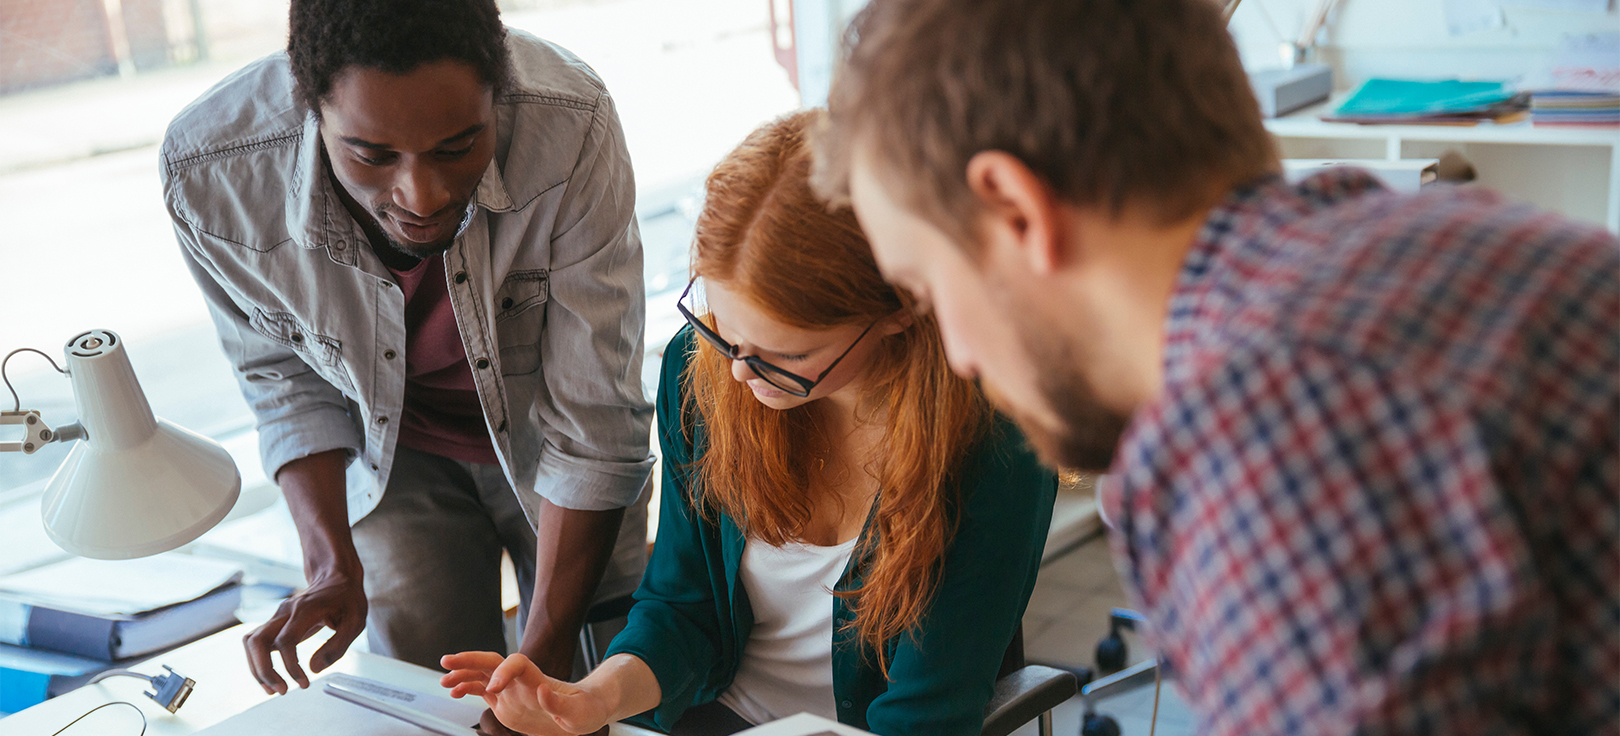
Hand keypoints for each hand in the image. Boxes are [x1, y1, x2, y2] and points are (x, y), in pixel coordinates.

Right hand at [243, 571, 366, 694]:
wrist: (336, 578)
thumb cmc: (347, 600)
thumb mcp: (355, 622)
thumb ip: (336, 647)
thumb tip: (313, 669)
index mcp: (306, 609)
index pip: (286, 641)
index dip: (291, 666)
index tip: (304, 682)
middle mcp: (285, 612)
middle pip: (257, 641)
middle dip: (264, 671)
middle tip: (281, 691)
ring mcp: (277, 616)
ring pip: (251, 643)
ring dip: (257, 669)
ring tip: (274, 690)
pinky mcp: (275, 623)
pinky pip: (257, 644)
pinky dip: (260, 663)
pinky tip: (272, 678)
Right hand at [443, 652, 613, 735]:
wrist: (583, 714)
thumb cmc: (585, 710)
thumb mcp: (579, 712)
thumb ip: (559, 703)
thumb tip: (542, 690)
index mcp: (538, 679)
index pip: (517, 663)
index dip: (503, 671)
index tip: (492, 689)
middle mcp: (521, 681)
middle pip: (492, 662)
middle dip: (470, 660)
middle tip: (447, 662)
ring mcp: (511, 691)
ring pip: (482, 675)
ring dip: (462, 675)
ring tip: (443, 681)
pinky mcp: (505, 703)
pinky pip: (481, 691)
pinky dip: (466, 689)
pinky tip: (453, 692)